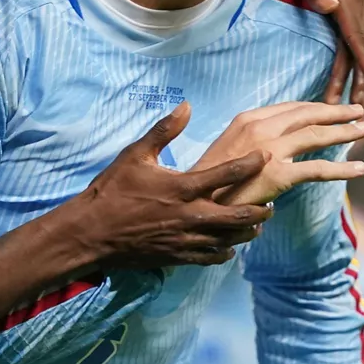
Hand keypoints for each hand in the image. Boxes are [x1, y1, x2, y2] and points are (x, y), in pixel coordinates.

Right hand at [72, 102, 274, 268]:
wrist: (92, 232)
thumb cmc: (113, 189)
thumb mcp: (136, 154)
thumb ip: (165, 130)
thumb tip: (187, 106)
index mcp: (183, 187)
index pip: (227, 173)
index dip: (251, 164)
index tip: (265, 157)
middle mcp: (190, 215)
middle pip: (238, 215)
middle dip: (260, 209)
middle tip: (271, 202)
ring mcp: (186, 240)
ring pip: (229, 240)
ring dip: (247, 231)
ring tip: (258, 223)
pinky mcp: (179, 257)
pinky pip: (211, 258)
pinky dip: (225, 251)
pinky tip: (230, 246)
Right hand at [192, 101, 363, 205]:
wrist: (197, 201)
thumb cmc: (210, 178)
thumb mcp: (227, 144)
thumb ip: (251, 136)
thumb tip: (276, 138)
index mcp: (248, 119)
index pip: (291, 107)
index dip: (315, 107)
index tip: (332, 107)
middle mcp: (261, 129)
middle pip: (308, 115)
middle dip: (336, 112)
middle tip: (358, 111)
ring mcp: (270, 150)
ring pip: (317, 136)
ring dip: (345, 132)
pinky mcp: (278, 175)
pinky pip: (317, 169)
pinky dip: (342, 168)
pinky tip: (359, 169)